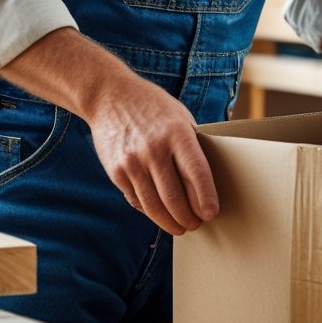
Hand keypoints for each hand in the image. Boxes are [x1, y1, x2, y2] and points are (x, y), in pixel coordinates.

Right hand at [87, 78, 219, 235]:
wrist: (110, 96)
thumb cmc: (152, 106)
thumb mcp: (179, 115)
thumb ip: (192, 144)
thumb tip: (208, 178)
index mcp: (176, 133)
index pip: (196, 173)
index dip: (206, 198)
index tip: (211, 213)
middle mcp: (154, 149)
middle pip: (175, 198)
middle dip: (188, 218)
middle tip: (196, 224)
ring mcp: (132, 162)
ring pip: (154, 206)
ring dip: (170, 223)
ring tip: (180, 227)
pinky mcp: (116, 171)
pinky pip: (136, 200)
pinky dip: (150, 211)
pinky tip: (158, 213)